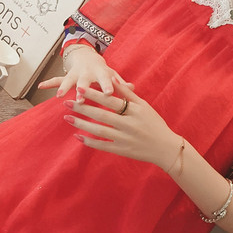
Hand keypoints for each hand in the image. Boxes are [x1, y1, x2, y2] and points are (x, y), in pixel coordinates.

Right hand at [38, 45, 132, 100]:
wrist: (87, 57)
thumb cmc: (103, 71)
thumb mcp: (113, 75)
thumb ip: (121, 83)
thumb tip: (133, 88)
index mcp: (101, 73)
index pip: (105, 80)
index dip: (107, 86)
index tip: (108, 94)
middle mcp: (87, 73)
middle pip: (84, 82)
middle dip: (82, 90)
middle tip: (81, 99)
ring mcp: (75, 74)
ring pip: (68, 81)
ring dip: (64, 88)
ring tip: (58, 96)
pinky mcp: (67, 76)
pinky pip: (56, 80)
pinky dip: (48, 83)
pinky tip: (40, 87)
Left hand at [63, 83, 179, 169]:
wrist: (166, 148)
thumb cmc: (155, 123)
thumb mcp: (144, 106)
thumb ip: (128, 94)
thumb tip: (113, 81)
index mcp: (134, 111)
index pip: (110, 101)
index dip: (94, 94)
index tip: (79, 88)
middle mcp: (129, 124)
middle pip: (102, 115)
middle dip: (83, 108)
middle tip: (66, 102)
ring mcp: (125, 139)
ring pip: (99, 131)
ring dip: (82, 124)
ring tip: (68, 117)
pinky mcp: (122, 151)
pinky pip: (103, 146)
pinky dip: (90, 142)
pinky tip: (77, 136)